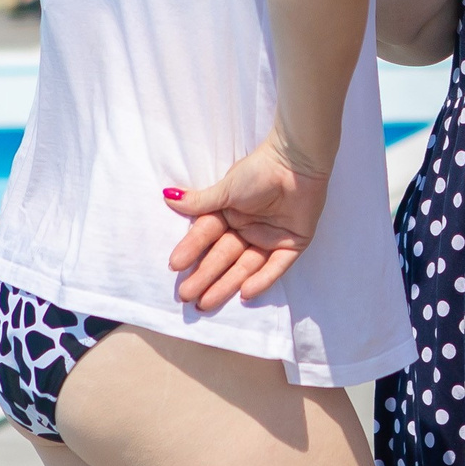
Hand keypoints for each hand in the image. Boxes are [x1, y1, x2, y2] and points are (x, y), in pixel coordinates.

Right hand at [163, 135, 331, 312]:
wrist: (296, 162)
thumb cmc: (259, 171)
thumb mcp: (226, 189)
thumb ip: (200, 202)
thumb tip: (168, 197)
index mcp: (230, 215)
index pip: (207, 237)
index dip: (192, 251)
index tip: (175, 266)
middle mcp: (248, 229)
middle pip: (224, 257)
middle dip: (205, 276)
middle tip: (186, 297)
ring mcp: (270, 238)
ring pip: (246, 266)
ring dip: (227, 284)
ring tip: (206, 303)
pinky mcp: (293, 244)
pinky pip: (276, 266)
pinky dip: (262, 279)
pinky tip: (245, 293)